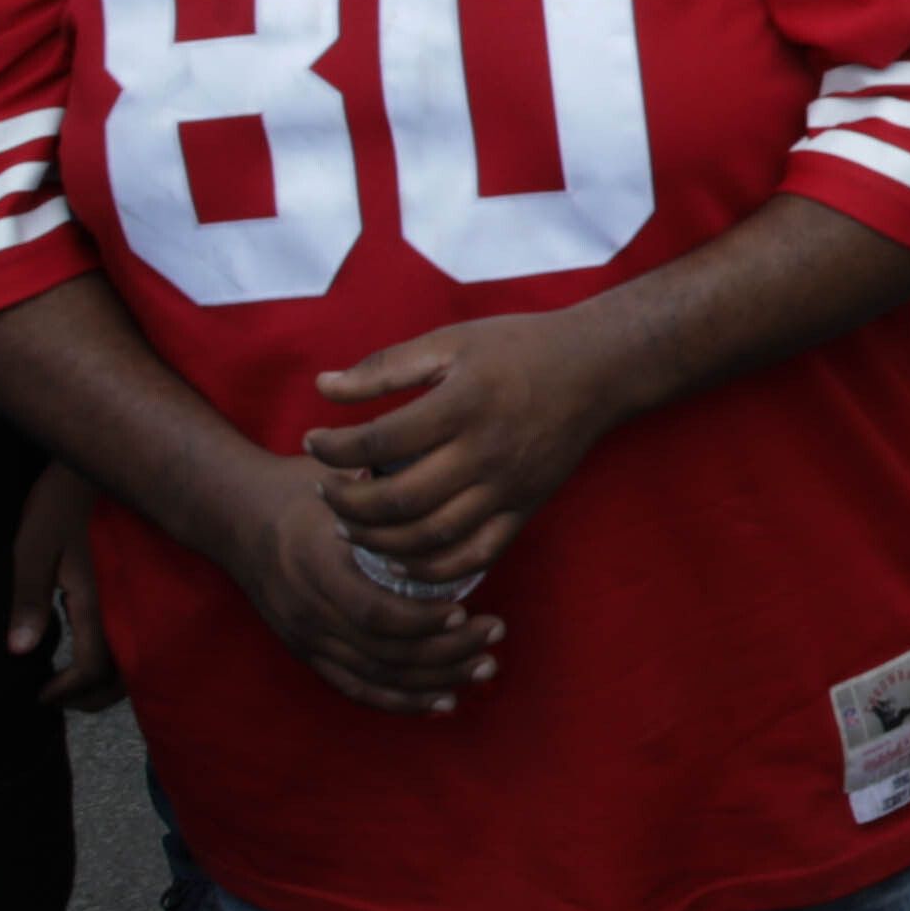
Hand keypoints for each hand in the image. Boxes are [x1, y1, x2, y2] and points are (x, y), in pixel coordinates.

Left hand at [6, 464, 116, 707]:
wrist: (110, 458)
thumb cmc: (65, 500)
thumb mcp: (34, 546)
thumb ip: (28, 598)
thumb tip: (18, 651)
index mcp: (97, 603)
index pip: (91, 669)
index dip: (67, 691)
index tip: (40, 696)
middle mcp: (126, 607)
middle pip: (122, 675)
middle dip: (90, 697)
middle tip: (59, 698)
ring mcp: (139, 595)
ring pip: (136, 657)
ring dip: (108, 679)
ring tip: (76, 679)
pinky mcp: (144, 582)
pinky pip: (140, 633)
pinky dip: (120, 654)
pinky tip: (97, 642)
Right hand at [218, 466, 502, 715]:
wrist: (237, 518)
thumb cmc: (298, 490)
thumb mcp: (335, 477)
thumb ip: (381, 485)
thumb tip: (438, 474)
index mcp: (317, 566)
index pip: (374, 612)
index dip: (422, 621)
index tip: (466, 612)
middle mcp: (309, 610)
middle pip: (383, 652)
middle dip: (446, 653)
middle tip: (494, 637)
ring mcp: (306, 637)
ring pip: (377, 677)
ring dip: (435, 680)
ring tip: (484, 666)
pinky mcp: (307, 653)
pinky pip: (357, 689)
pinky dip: (402, 701)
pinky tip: (443, 701)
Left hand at [299, 300, 638, 587]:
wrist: (597, 368)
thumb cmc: (518, 348)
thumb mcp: (450, 341)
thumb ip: (385, 366)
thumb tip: (323, 386)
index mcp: (461, 405)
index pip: (379, 441)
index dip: (334, 448)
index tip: (312, 441)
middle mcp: (483, 453)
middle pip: (397, 500)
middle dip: (346, 503)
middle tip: (323, 493)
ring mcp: (506, 488)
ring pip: (429, 536)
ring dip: (378, 540)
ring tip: (350, 526)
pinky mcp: (524, 509)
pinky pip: (474, 555)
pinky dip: (433, 569)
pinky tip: (401, 561)